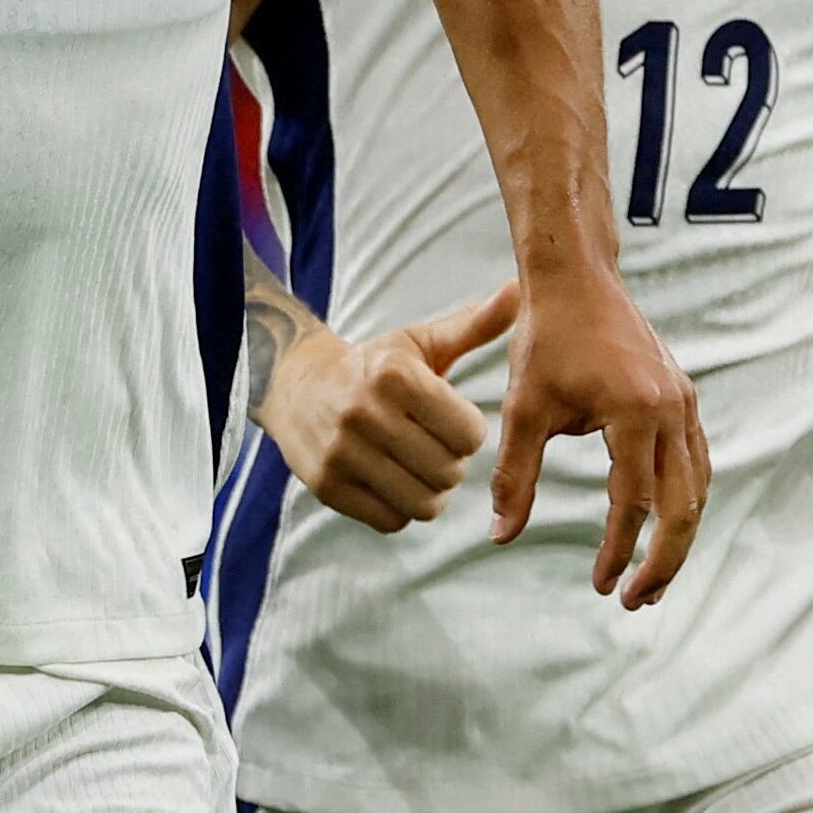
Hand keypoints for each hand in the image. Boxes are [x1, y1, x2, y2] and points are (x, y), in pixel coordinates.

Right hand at [263, 281, 516, 533]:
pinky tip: (393, 483)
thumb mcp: (419, 343)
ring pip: (423, 504)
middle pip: (449, 473)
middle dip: (452, 466)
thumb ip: (473, 325)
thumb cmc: (373, 366)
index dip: (469, 433)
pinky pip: (391, 521)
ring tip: (420, 471)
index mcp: (395, 375)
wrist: (294, 385)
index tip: (453, 423)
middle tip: (437, 450)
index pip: (469, 434)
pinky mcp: (327, 485)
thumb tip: (517, 291)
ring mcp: (342, 452)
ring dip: (431, 493)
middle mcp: (365, 412)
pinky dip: (400, 510)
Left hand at [495, 262, 708, 608]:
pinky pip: (697, 463)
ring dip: (679, 537)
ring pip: (697, 489)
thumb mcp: (523, 408)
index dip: (620, 549)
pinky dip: (685, 501)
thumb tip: (500, 535)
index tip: (602, 584)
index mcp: (636, 413)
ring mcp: (685, 403)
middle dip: (664, 561)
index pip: (634, 502)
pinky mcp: (684, 398)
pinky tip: (664, 524)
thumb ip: (515, 475)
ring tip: (653, 578)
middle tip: (637, 600)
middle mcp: (673, 411)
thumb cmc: (545, 337)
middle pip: (683, 508)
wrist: (577, 278)